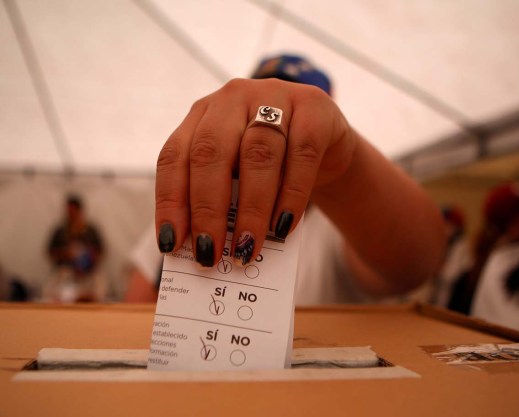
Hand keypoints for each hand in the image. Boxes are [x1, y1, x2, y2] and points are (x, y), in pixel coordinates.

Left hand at [155, 78, 355, 266]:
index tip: (170, 243)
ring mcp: (275, 96)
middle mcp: (232, 98)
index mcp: (202, 115)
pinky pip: (301, 154)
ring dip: (251, 208)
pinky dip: (292, 195)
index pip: (174, 156)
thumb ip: (221, 201)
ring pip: (257, 153)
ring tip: (247, 248)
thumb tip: (204, 250)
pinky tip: (284, 227)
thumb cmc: (274, 168)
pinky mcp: (314, 107)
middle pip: (210, 152)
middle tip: (209, 254)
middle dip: (207, 209)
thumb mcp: (240, 176)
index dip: (170, 200)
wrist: (327, 145)